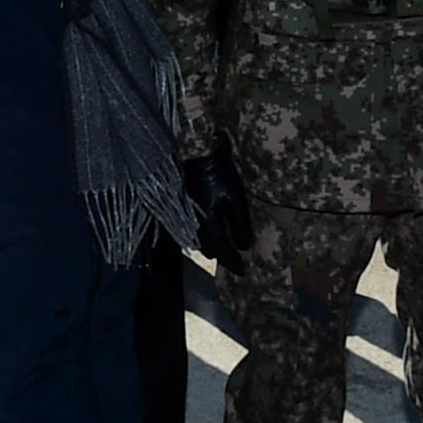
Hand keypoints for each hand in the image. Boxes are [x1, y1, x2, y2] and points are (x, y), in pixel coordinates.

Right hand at [181, 148, 251, 264]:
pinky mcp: (177, 208)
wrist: (192, 149)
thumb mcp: (235, 197)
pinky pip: (188, 230)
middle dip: (220, 255)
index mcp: (207, 225)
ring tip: (220, 247)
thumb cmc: (218, 172)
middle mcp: (192, 226)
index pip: (222, 251)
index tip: (243, 272)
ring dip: (209, 245)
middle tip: (232, 259)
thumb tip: (245, 246)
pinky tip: (206, 229)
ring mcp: (182, 218)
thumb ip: (240, 223)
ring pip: (196, 240)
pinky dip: (199, 234)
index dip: (233, 262)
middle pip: (207, 249)